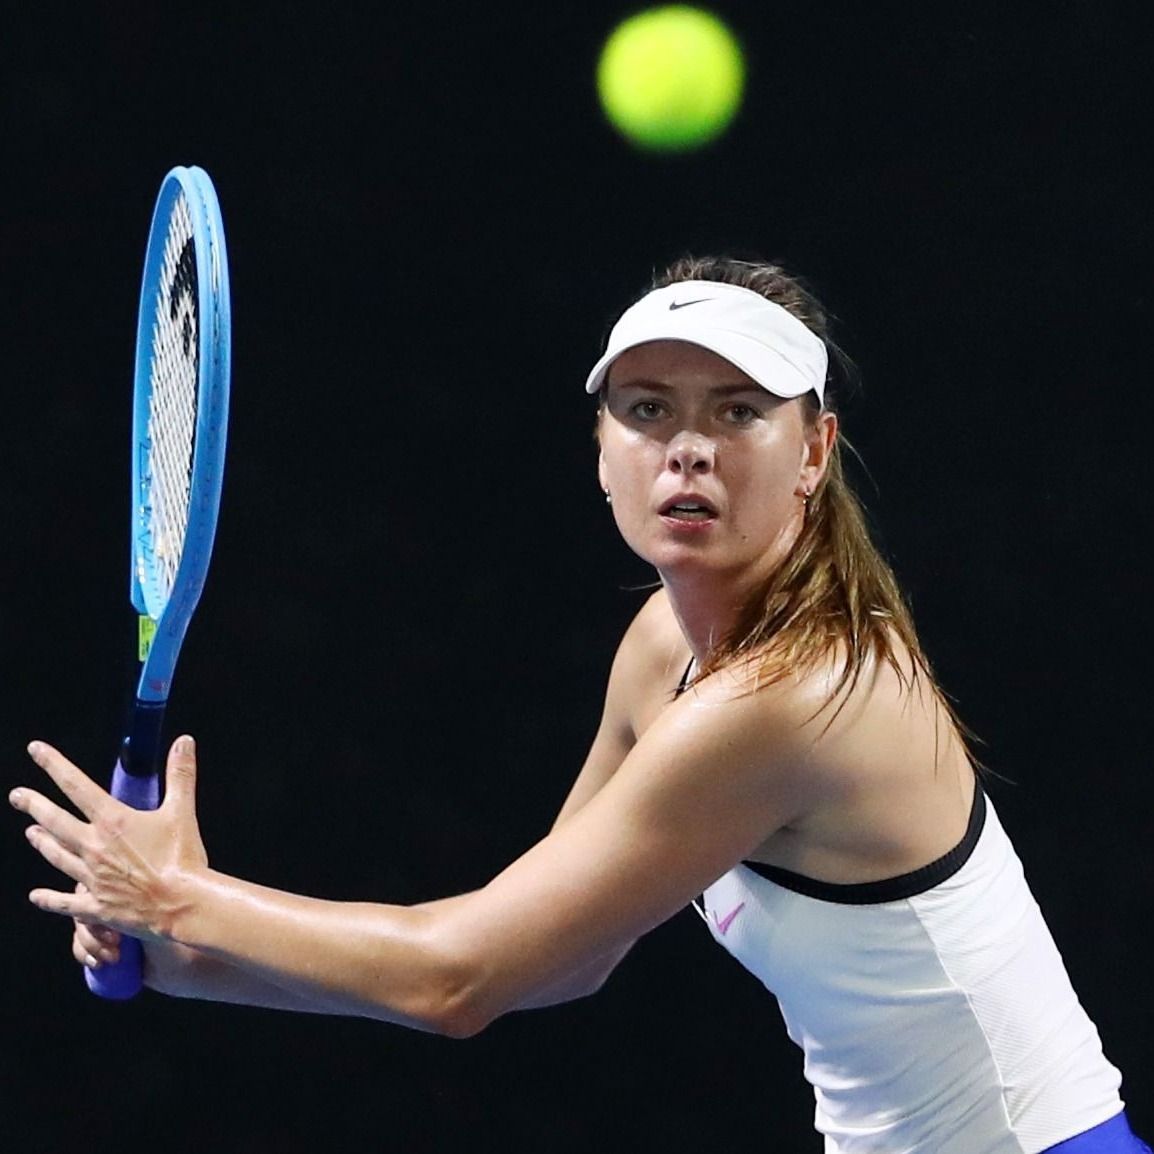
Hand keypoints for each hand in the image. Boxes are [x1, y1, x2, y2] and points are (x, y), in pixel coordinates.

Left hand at [10, 736, 208, 940]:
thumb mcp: (182, 810)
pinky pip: (65, 902)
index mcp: (112, 821)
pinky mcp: (96, 905)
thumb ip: (180, 774)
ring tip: (30, 832)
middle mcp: (94, 847)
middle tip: (16, 796)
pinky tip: (35, 897)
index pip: (76, 786)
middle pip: (55, 821)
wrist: (180, 905)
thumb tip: (184, 742)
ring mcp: (91, 877)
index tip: (35, 750)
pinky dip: (48, 899)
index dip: (54, 765)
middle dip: (34, 805)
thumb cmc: (182, 858)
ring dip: (42, 843)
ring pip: (57, 856)